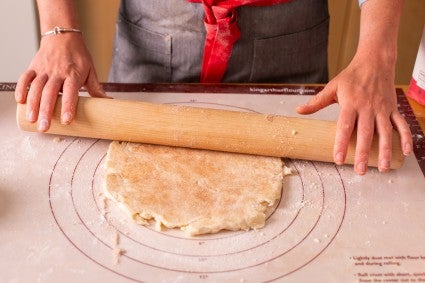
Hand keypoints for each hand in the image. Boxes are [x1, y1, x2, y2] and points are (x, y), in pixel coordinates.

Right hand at [15, 33, 106, 131]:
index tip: (67, 120)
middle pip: (50, 93)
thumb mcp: (90, 70)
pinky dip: (21, 88)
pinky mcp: (34, 66)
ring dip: (32, 104)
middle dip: (46, 111)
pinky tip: (20, 101)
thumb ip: (96, 87)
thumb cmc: (78, 55)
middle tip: (44, 127)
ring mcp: (44, 69)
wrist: (63, 35)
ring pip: (36, 87)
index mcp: (73, 74)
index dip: (69, 106)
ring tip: (32, 119)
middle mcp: (57, 72)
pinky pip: (25, 78)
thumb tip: (108, 101)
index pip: (71, 92)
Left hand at [296, 54, 412, 173]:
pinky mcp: (393, 108)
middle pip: (365, 134)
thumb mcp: (332, 87)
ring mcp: (382, 108)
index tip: (339, 159)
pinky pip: (401, 124)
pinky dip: (405, 137)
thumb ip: (316, 102)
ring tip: (384, 168)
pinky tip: (405, 151)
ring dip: (385, 151)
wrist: (375, 61)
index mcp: (350, 104)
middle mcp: (367, 108)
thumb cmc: (351, 76)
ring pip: (385, 132)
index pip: (345, 127)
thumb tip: (298, 110)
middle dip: (363, 153)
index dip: (341, 144)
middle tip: (360, 171)